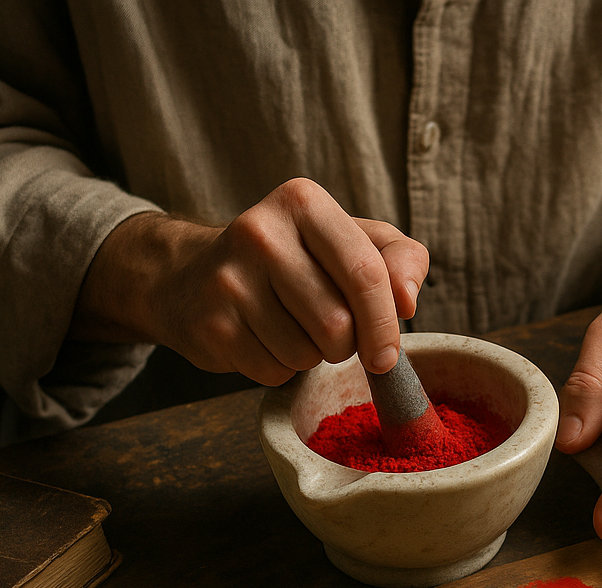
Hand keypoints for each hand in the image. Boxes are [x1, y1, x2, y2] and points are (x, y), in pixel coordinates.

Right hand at [73, 178, 428, 383]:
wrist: (194, 276)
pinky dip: (281, 369)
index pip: (365, 273)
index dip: (385, 324)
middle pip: (337, 323)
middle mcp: (260, 232)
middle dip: (346, 344)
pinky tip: (264, 339)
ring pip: (305, 353)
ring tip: (293, 328)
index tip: (388, 354)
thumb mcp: (354, 241)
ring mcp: (229, 279)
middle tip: (331, 331)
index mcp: (303, 203)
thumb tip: (407, 300)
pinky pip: (273, 371)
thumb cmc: (296, 260)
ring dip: (312, 356)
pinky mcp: (210, 324)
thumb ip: (400, 259)